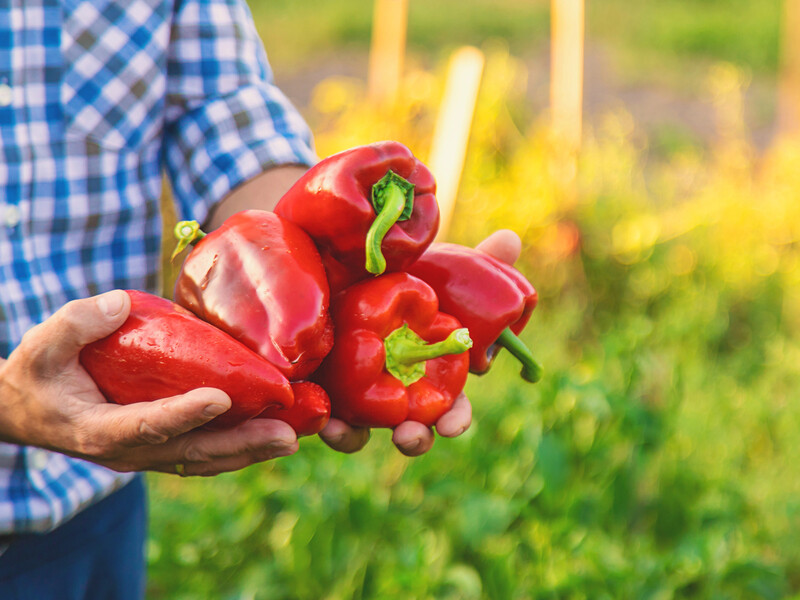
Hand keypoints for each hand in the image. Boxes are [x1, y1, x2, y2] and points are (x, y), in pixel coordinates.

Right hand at [0, 290, 297, 476]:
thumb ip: (76, 324)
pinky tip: (271, 435)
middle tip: (286, 434)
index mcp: (99, 429)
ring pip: (204, 458)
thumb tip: (119, 303)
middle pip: (191, 452)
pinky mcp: (161, 446)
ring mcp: (148, 453)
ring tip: (292, 438)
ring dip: (249, 451)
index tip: (221, 398)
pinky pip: (203, 452)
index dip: (183, 414)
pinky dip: (237, 448)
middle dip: (241, 444)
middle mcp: (129, 450)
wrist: (29, 410)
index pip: (146, 425)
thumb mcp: (41, 346)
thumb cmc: (38, 374)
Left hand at [318, 229, 522, 456]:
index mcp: (432, 376)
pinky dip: (325, 423)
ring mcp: (356, 398)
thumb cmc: (409, 280)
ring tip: (343, 432)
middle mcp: (397, 394)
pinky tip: (322, 419)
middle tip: (408, 436)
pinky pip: (323, 418)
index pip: (452, 408)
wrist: (347, 272)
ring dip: (354, 439)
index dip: (455, 419)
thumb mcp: (441, 270)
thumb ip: (478, 262)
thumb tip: (509, 239)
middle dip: (413, 439)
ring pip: (360, 434)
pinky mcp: (321, 392)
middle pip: (411, 429)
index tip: (451, 426)